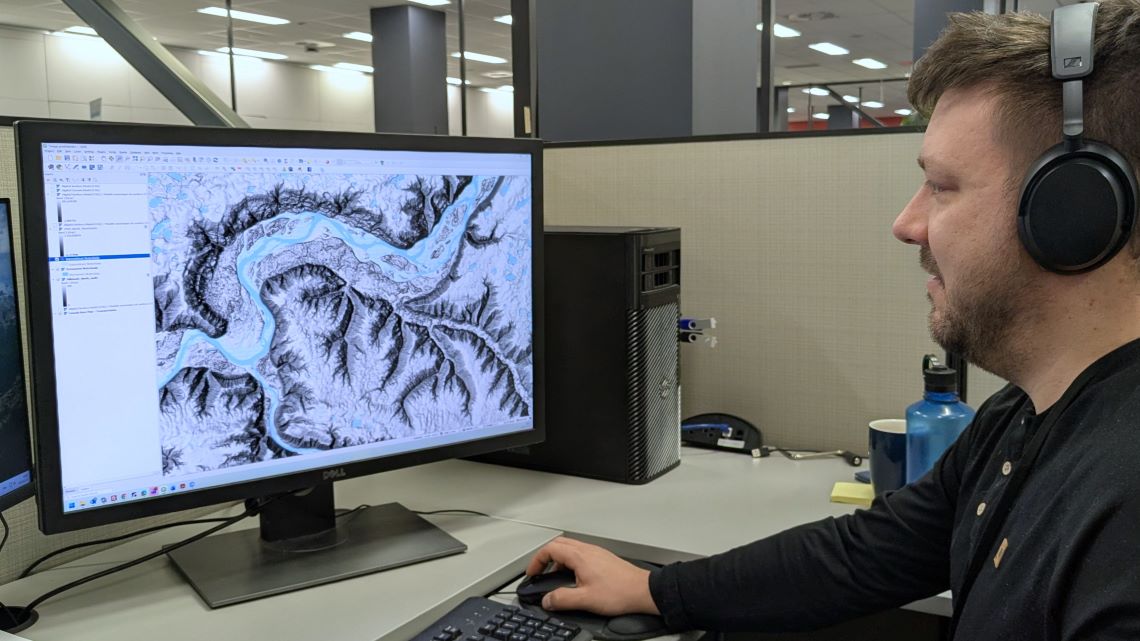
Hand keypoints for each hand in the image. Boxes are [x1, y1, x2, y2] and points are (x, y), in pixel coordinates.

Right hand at [524, 537, 659, 615]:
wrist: (643, 591)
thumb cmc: (620, 592)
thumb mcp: (585, 599)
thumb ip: (562, 599)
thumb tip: (547, 600)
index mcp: (579, 556)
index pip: (550, 549)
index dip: (537, 560)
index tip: (532, 572)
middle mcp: (587, 550)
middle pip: (558, 544)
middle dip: (545, 557)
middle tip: (539, 572)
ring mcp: (596, 552)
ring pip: (570, 548)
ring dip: (558, 559)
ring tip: (555, 576)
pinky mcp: (603, 558)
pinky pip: (580, 553)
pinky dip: (570, 561)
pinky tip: (574, 577)